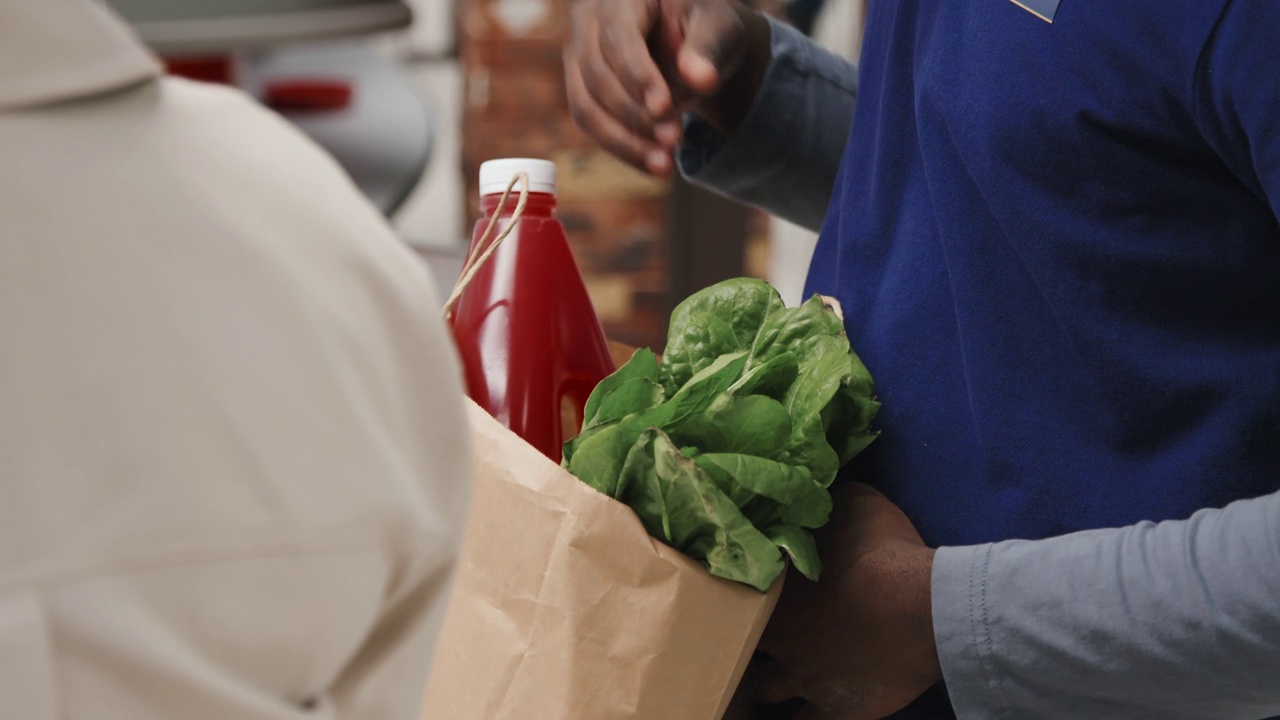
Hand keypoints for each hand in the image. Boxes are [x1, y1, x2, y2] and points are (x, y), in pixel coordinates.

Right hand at [564, 0, 770, 175]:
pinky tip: (654, 165)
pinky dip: (621, 148)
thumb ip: (709, 48)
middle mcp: (589, 19)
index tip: (665, 109)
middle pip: (596, 74)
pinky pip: (590, 123)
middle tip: (674, 140)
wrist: (692, 46)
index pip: (618, 37)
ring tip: (665, 163)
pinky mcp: (580, 87)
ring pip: (585, 105)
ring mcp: (578, 55)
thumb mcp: (719, 29)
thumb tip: (702, 79)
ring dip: (624, 140)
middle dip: (634, 114)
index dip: (638, 75)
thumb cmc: (705, 29)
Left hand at [747, 483, 942, 719]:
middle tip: (751, 631)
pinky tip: (797, 715)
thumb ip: (824, 505)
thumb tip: (811, 493)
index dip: (738, 592)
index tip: (743, 588)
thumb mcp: (854, 504)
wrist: (925, 607)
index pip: (735, 592)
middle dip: (742, 637)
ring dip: (762, 682)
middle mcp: (778, 636)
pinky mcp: (833, 708)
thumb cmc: (886, 552)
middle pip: (738, 643)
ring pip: (762, 690)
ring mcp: (802, 677)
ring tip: (763, 678)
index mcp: (774, 589)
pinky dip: (797, 719)